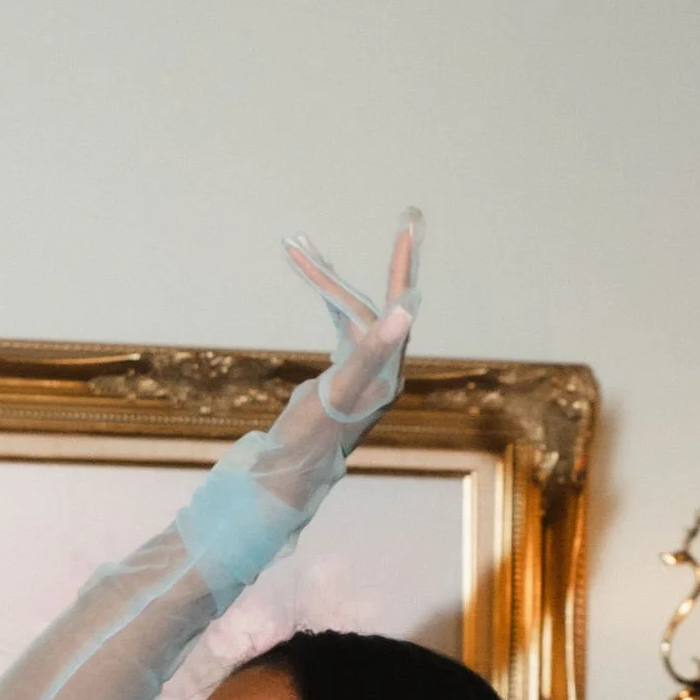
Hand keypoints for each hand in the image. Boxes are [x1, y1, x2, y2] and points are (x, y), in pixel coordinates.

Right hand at [283, 213, 421, 425]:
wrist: (290, 474)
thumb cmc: (315, 437)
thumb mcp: (343, 391)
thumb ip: (372, 350)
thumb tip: (406, 309)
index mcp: (388, 370)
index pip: (399, 306)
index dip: (402, 265)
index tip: (408, 226)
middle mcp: (382, 370)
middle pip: (364, 308)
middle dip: (330, 275)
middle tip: (298, 244)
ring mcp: (364, 372)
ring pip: (349, 316)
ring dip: (323, 284)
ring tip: (294, 250)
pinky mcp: (344, 376)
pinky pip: (340, 328)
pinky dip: (326, 305)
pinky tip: (315, 288)